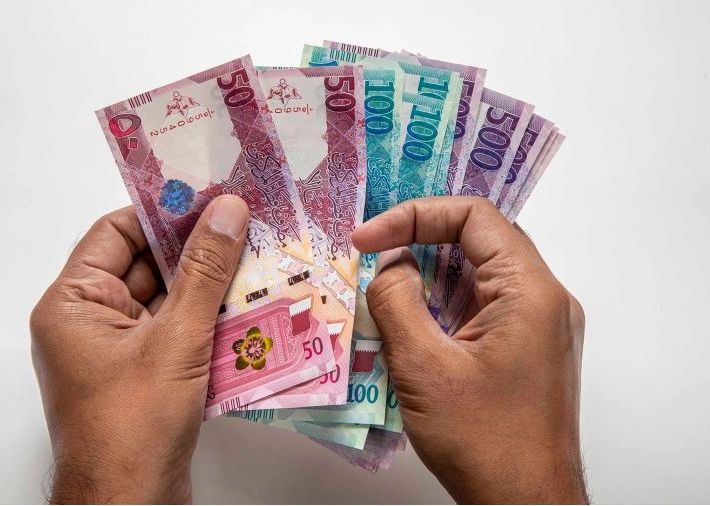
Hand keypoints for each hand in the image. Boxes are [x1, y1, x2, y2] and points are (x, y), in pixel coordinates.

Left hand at [30, 196, 248, 503]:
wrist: (132, 503)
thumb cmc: (135, 426)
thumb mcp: (177, 339)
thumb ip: (204, 272)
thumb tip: (226, 212)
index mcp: (73, 303)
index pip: (116, 233)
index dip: (162, 212)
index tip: (209, 198)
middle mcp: (89, 322)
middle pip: (147, 265)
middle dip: (197, 251)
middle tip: (244, 226)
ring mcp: (117, 350)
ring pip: (167, 299)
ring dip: (209, 287)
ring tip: (258, 261)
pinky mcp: (144, 374)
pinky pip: (177, 330)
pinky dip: (209, 320)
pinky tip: (250, 308)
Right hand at [352, 197, 586, 503]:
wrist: (526, 504)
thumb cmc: (484, 442)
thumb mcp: (423, 367)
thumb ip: (397, 301)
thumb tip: (389, 265)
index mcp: (530, 291)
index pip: (474, 216)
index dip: (415, 215)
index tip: (369, 238)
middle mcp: (544, 299)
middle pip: (478, 241)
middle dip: (419, 243)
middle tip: (372, 257)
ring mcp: (538, 326)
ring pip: (477, 276)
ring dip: (428, 279)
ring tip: (384, 296)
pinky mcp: (526, 350)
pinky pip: (482, 308)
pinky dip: (443, 307)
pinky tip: (410, 328)